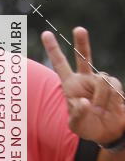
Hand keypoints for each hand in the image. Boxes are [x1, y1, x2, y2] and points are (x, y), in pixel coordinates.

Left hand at [42, 27, 124, 144]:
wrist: (107, 131)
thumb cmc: (88, 126)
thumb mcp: (76, 125)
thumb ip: (77, 114)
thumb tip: (85, 102)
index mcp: (70, 85)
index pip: (60, 64)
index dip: (53, 49)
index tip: (45, 33)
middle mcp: (85, 79)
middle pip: (84, 56)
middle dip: (82, 42)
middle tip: (78, 29)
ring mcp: (100, 81)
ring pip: (102, 79)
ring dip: (101, 98)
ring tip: (100, 110)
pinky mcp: (114, 86)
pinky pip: (114, 88)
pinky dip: (111, 101)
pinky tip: (110, 109)